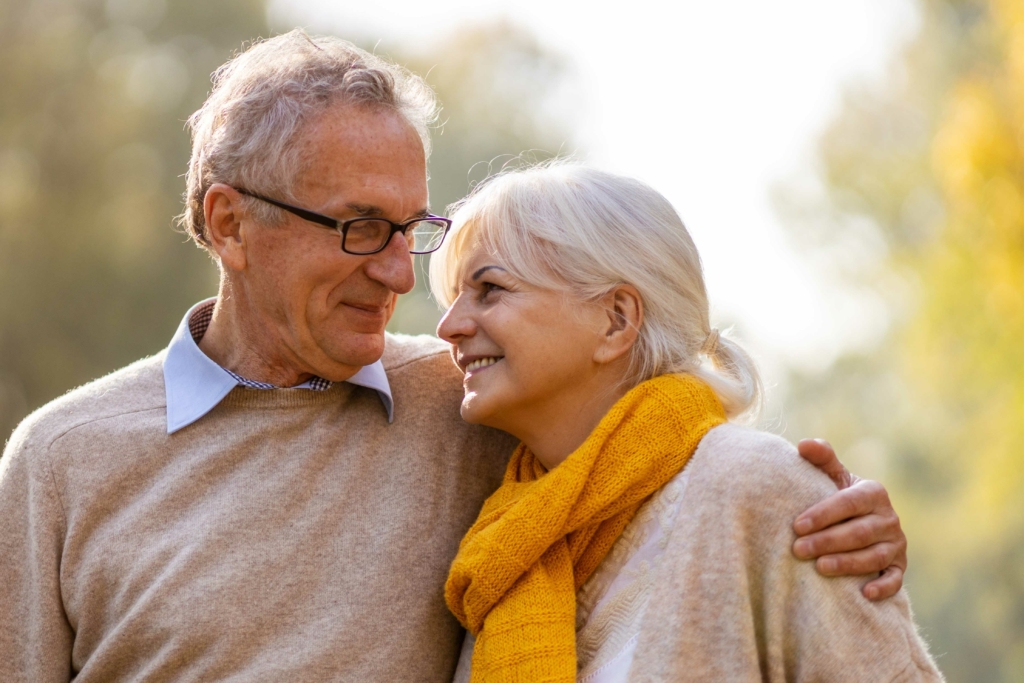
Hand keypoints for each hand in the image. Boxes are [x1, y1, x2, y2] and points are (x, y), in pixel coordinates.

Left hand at [792, 439, 907, 600]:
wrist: (859, 523)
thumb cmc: (838, 498)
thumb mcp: (832, 477)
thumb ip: (821, 459)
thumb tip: (803, 444)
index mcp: (873, 492)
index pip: (848, 503)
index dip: (823, 514)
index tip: (797, 525)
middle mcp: (889, 518)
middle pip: (859, 532)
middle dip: (827, 541)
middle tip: (798, 549)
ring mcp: (897, 544)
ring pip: (874, 556)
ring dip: (847, 563)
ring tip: (819, 568)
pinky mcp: (900, 566)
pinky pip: (896, 579)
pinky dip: (883, 587)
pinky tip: (864, 592)